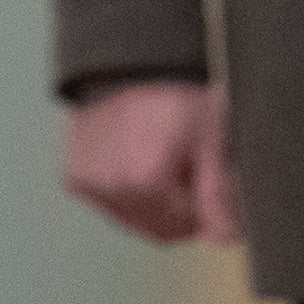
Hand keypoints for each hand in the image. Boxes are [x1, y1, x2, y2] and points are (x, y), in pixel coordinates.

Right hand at [60, 78, 239, 246]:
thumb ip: (220, 194)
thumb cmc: (173, 97)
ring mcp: (91, 186)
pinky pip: (110, 205)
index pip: (187, 225)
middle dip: (178, 208)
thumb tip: (227, 239)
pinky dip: (125, 192)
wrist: (127, 64)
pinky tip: (132, 158)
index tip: (203, 174)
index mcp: (148, 180)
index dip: (202, 205)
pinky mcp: (76, 180)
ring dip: (152, 203)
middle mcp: (114, 189)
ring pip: (135, 220)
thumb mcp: (209, 139)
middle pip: (160, 229)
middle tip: (183, 165)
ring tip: (157, 157)